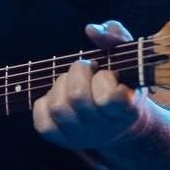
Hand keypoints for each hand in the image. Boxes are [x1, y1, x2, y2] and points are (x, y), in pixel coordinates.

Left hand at [32, 20, 150, 151]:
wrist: (116, 119)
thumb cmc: (120, 79)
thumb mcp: (127, 55)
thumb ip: (115, 36)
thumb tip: (90, 30)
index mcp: (127, 110)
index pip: (111, 98)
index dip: (105, 79)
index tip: (110, 74)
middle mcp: (105, 129)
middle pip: (77, 96)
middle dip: (78, 72)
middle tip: (87, 71)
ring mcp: (82, 137)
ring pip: (58, 106)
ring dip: (61, 85)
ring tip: (72, 83)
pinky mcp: (60, 139)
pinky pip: (41, 119)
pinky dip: (44, 102)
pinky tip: (59, 97)